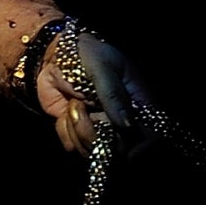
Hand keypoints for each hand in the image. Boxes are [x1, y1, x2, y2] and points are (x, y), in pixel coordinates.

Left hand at [35, 28, 149, 154]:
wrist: (55, 55)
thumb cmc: (87, 55)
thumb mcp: (102, 68)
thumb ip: (113, 95)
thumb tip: (127, 126)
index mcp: (138, 105)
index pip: (151, 136)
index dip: (139, 145)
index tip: (118, 138)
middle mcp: (122, 121)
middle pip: (119, 149)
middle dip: (95, 134)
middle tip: (81, 109)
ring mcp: (100, 126)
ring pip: (94, 149)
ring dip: (77, 130)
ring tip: (74, 105)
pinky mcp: (78, 129)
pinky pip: (72, 144)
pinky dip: (64, 130)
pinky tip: (64, 111)